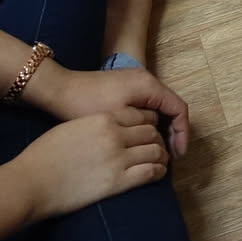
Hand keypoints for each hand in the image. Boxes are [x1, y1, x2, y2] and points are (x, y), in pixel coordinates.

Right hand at [10, 110, 168, 220]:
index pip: (141, 115)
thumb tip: (106, 128)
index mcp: (103, 118)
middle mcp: (115, 135)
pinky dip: (159, 171)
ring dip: (161, 155)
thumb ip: (94, 125)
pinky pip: (150, 172)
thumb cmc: (43, 155)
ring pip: (155, 151)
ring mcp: (118, 158)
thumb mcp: (72, 127)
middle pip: (151, 131)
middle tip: (156, 146)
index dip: (149, 122)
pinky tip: (158, 172)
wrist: (31, 181)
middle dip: (157, 138)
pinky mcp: (117, 182)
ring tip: (160, 160)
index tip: (148, 130)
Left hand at [25, 64, 190, 157]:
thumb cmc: (86, 104)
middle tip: (170, 159)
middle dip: (174, 135)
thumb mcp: (117, 118)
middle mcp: (146, 81)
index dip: (182, 134)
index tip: (177, 157)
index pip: (179, 109)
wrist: (58, 90)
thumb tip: (159, 143)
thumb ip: (144, 127)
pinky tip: (141, 143)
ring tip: (157, 154)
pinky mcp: (124, 91)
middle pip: (170, 109)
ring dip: (161, 131)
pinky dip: (149, 126)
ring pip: (158, 110)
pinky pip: (146, 109)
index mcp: (148, 85)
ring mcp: (135, 85)